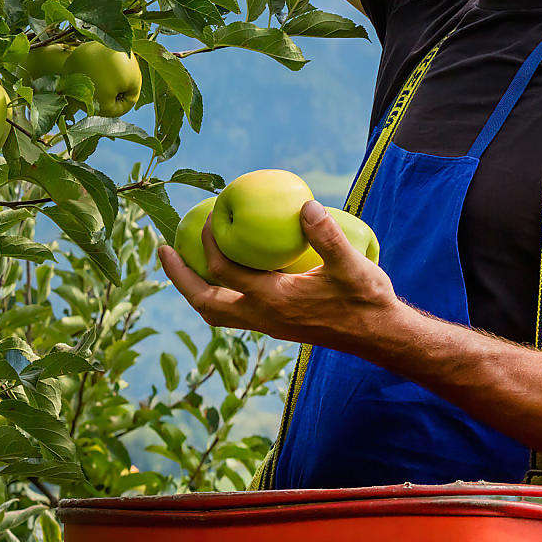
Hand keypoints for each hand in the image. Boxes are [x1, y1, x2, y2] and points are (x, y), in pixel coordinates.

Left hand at [158, 200, 397, 354]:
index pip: (225, 272)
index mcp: (274, 301)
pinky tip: (226, 272)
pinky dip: (219, 292)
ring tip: (183, 264)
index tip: (208, 216)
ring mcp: (268, 325)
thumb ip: (327, 236)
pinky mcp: (276, 326)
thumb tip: (305, 205)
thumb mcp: (351, 265)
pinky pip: (233, 312)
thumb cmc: (366, 300)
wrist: (379, 336)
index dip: (209, 243)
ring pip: (217, 313)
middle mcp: (263, 318)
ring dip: (195, 289)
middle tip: (162, 250)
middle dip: (179, 278)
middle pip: (206, 303)